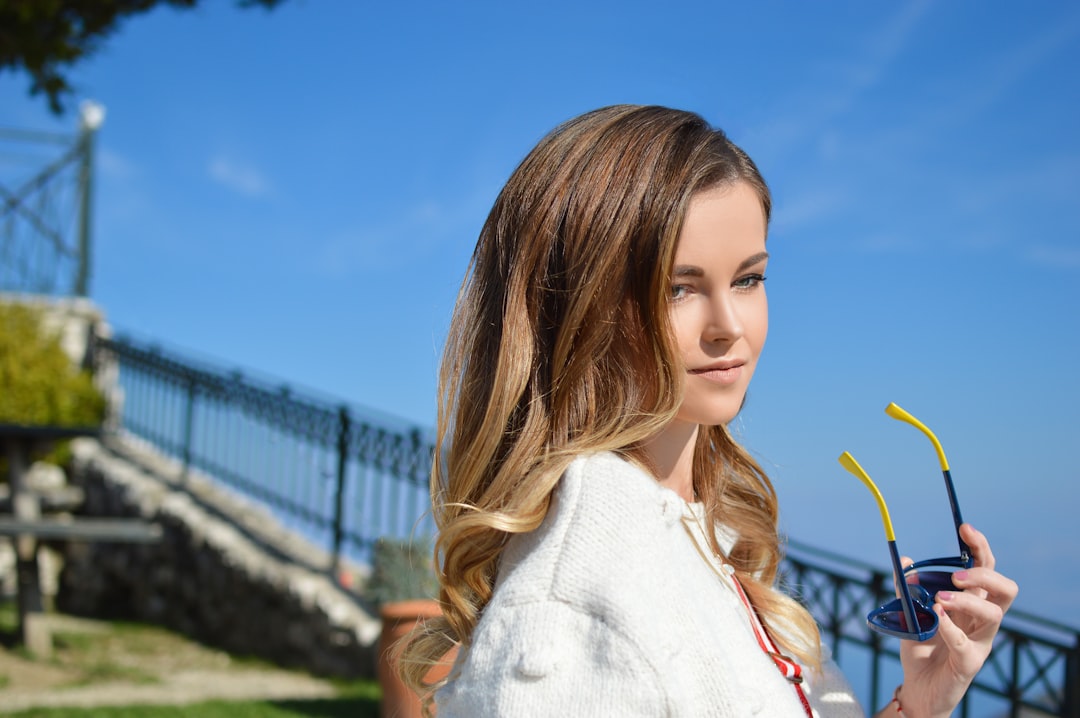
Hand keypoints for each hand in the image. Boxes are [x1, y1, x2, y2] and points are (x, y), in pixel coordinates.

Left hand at [891, 524, 1017, 717]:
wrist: (918, 686)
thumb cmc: (922, 647)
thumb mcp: (910, 612)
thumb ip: (906, 589)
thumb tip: (905, 562)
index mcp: (972, 602)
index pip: (987, 568)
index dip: (980, 547)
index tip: (964, 528)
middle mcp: (982, 620)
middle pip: (1005, 589)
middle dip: (983, 575)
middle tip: (955, 575)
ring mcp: (979, 642)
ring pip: (994, 615)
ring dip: (967, 600)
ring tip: (940, 599)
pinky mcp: (969, 664)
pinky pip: (966, 645)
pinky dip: (950, 628)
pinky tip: (936, 620)